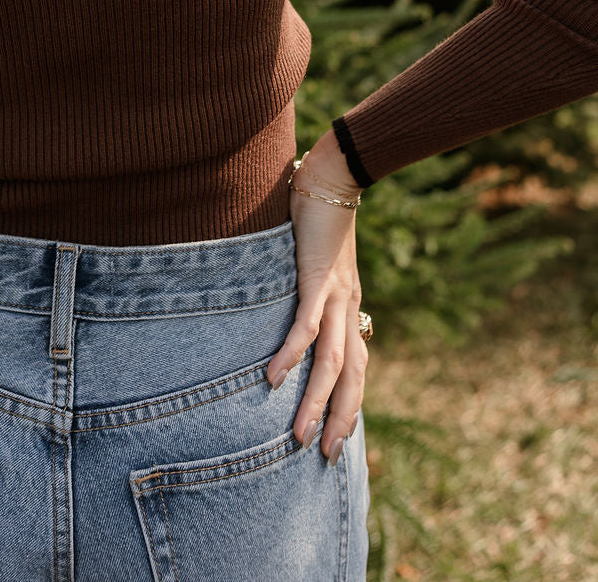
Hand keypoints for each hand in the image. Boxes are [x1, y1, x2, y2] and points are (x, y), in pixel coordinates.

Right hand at [264, 133, 366, 464]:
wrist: (334, 175)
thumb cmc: (320, 216)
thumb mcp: (320, 263)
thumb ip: (312, 289)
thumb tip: (295, 311)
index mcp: (351, 306)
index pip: (358, 367)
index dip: (350, 404)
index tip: (337, 439)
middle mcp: (350, 307)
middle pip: (350, 376)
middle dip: (337, 418)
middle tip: (321, 456)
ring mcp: (336, 295)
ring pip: (331, 362)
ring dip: (314, 401)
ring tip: (296, 434)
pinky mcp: (317, 278)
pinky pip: (305, 325)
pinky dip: (291, 354)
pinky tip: (273, 377)